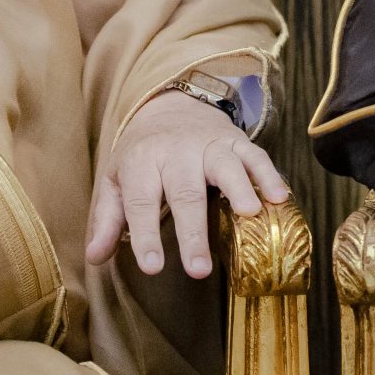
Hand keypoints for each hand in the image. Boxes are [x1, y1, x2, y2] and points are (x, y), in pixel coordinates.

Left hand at [87, 90, 288, 277]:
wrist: (171, 104)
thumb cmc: (143, 154)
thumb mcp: (117, 181)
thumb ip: (107, 220)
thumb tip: (93, 258)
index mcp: (141, 162)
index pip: (141, 203)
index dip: (146, 236)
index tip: (152, 267)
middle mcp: (176, 152)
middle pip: (185, 192)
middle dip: (193, 231)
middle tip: (199, 270)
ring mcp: (209, 145)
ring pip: (224, 166)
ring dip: (239, 189)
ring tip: (249, 216)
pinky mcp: (236, 141)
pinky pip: (255, 155)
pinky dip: (269, 175)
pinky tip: (280, 198)